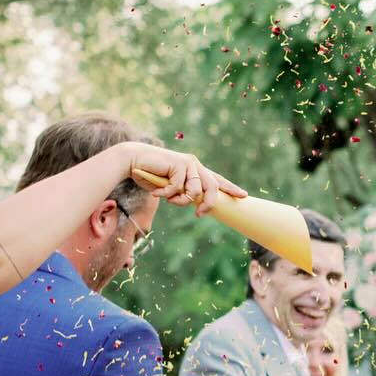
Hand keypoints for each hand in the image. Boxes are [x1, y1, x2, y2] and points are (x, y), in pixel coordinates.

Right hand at [125, 142, 245, 215]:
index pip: (217, 180)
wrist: (132, 161)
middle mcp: (195, 164)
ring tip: (167, 199)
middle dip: (208, 204)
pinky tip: (156, 192)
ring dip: (180, 200)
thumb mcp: (171, 189)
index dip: (230, 188)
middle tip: (199, 214)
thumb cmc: (151, 176)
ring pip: (195, 191)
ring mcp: (188, 163)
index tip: (243, 196)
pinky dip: (166, 194)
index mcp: (196, 170)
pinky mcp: (179, 163)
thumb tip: (197, 205)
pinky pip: (178, 188)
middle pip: (213, 187)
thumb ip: (185, 194)